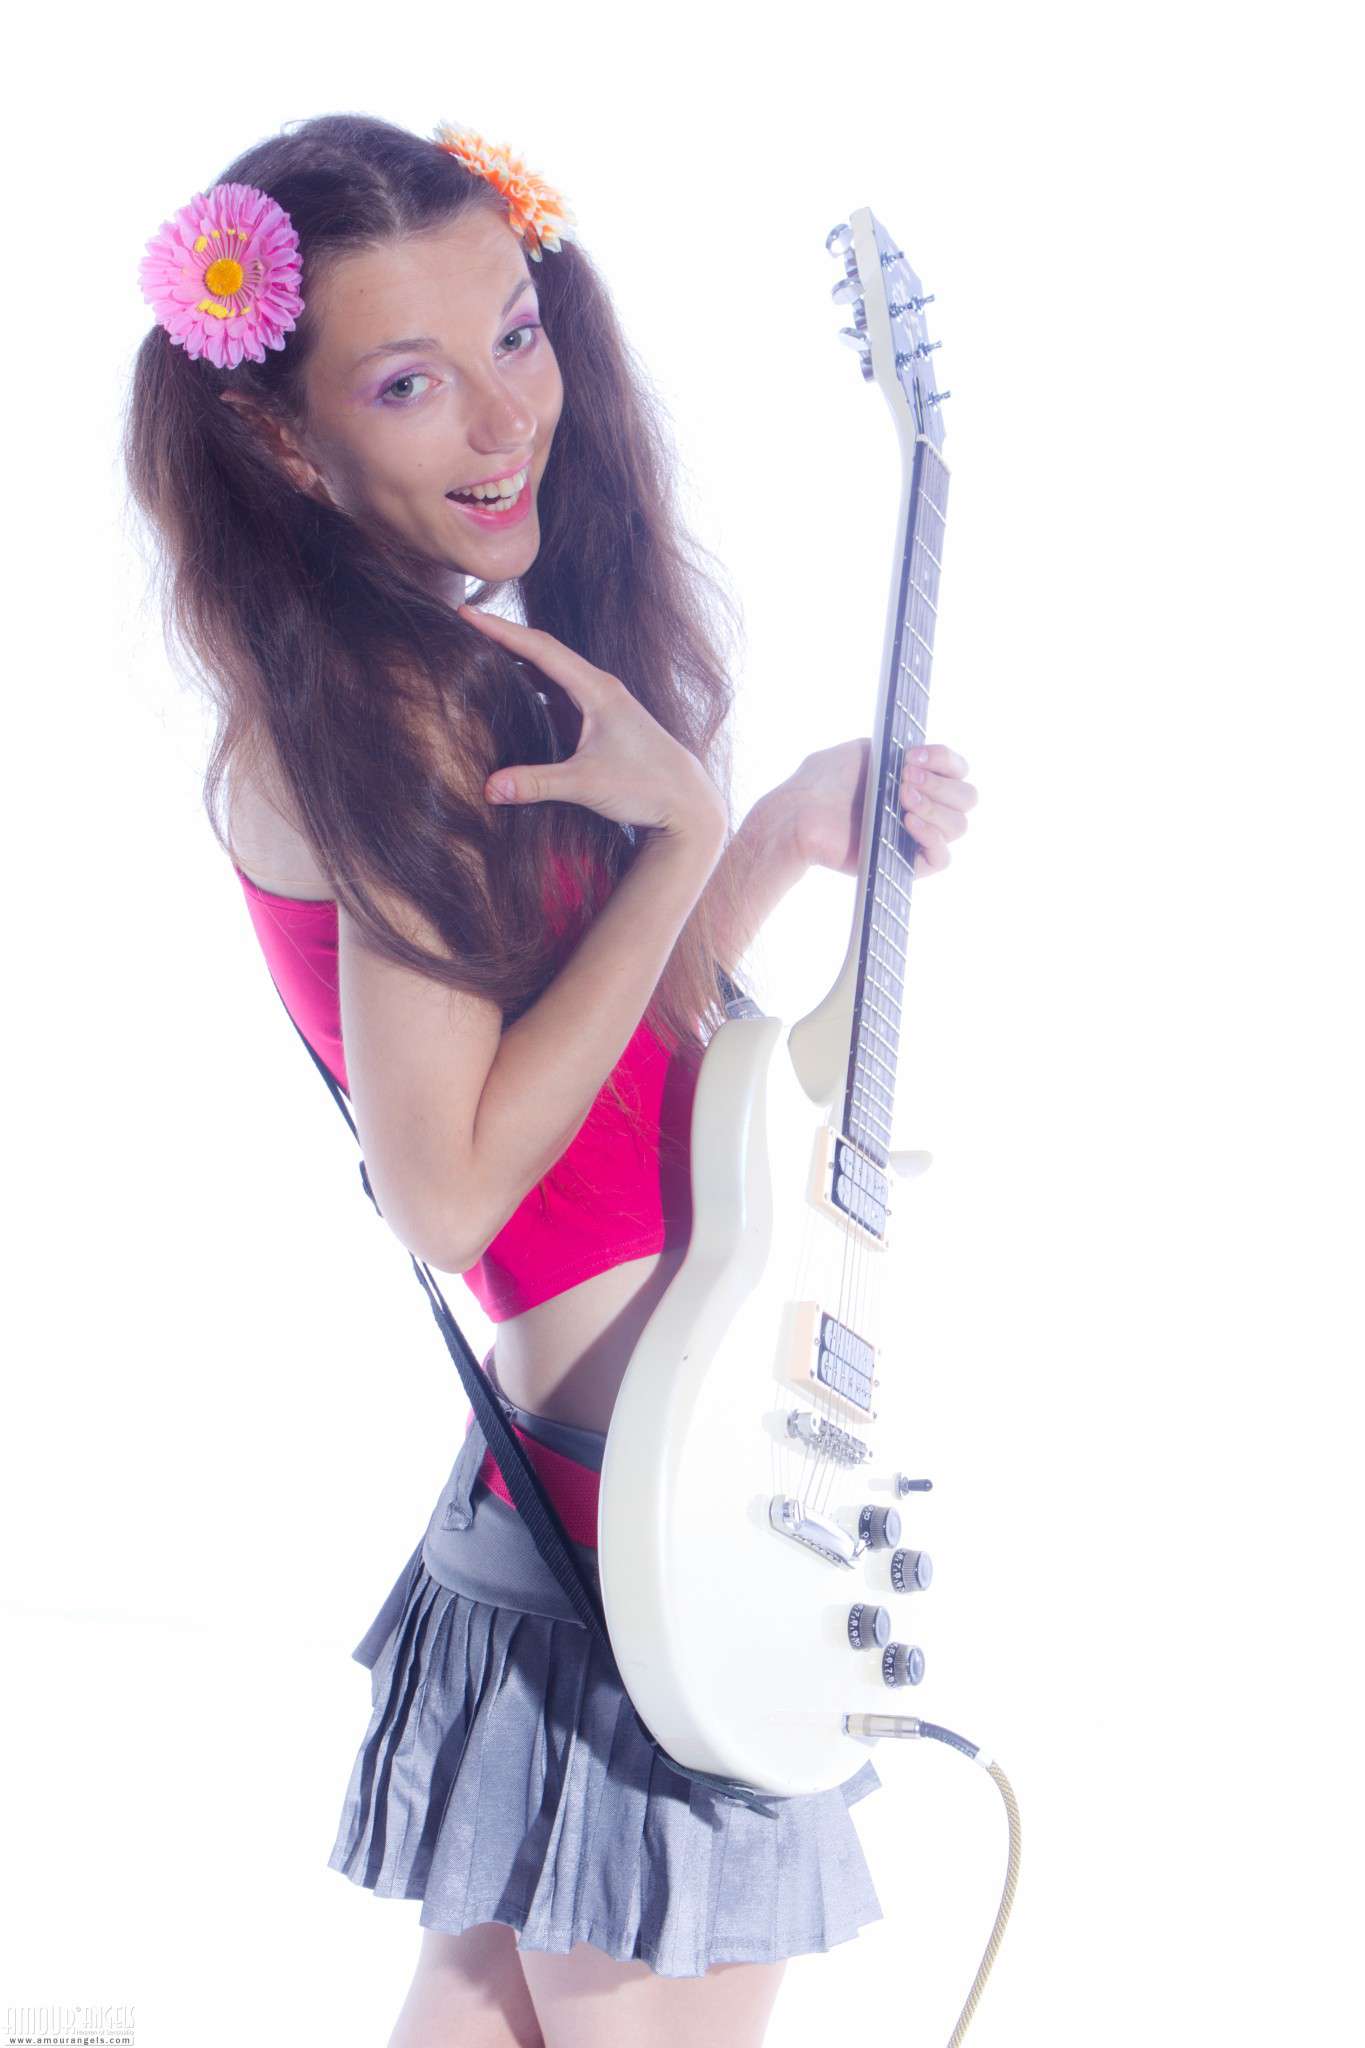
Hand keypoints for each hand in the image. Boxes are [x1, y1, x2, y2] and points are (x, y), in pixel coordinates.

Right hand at [457, 606, 726, 846]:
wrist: (686, 803)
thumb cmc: (646, 787)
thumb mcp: (586, 785)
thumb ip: (536, 783)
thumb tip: (487, 788)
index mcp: (597, 690)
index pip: (540, 649)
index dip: (501, 631)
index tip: (467, 613)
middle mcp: (600, 689)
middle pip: (543, 653)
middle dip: (503, 639)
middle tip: (464, 624)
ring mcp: (601, 705)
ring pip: (551, 674)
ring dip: (517, 662)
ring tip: (479, 652)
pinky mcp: (600, 723)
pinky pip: (558, 695)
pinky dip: (532, 688)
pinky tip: (512, 692)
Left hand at [779, 737, 977, 878]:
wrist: (798, 813)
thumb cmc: (823, 782)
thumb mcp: (862, 750)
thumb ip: (896, 749)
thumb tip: (922, 755)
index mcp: (917, 778)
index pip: (957, 769)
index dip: (944, 759)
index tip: (911, 756)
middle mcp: (922, 806)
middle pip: (967, 797)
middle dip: (940, 784)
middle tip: (904, 779)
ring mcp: (916, 836)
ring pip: (959, 825)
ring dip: (935, 807)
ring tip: (901, 799)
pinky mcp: (906, 862)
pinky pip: (942, 858)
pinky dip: (932, 837)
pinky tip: (908, 821)